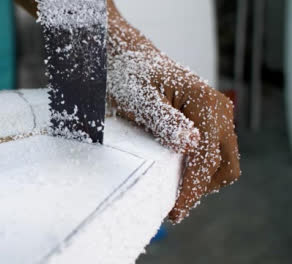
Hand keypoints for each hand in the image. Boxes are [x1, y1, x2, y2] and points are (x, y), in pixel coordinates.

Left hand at [107, 0, 240, 222]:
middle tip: (174, 206)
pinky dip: (200, 169)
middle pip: (224, 166)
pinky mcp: (208, 121)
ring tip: (175, 192)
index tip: (176, 212)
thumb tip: (191, 142)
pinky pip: (213, 154)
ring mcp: (217, 116)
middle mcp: (219, 110)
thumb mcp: (140, 99)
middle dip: (201, 189)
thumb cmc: (131, 78)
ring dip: (202, 180)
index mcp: (206, 104)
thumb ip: (164, 120)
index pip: (207, 159)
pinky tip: (177, 175)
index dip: (193, 189)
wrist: (131, 62)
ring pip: (222, 162)